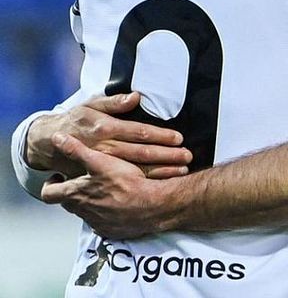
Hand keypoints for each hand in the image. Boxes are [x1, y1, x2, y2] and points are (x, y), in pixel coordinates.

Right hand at [26, 93, 190, 179]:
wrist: (48, 142)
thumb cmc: (76, 120)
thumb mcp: (91, 104)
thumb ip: (114, 102)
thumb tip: (135, 97)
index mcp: (106, 128)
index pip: (138, 132)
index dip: (160, 135)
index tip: (178, 138)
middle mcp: (105, 148)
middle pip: (141, 153)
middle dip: (166, 155)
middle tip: (187, 156)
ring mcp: (102, 165)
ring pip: (135, 170)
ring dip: (160, 171)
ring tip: (181, 170)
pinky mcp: (99, 176)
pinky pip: (125, 181)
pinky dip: (145, 182)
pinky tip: (162, 184)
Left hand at [41, 133, 174, 239]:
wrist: (155, 205)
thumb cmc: (127, 183)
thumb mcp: (100, 161)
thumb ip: (76, 150)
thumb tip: (57, 138)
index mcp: (76, 195)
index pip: (49, 193)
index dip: (51, 184)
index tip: (59, 177)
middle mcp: (83, 212)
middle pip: (68, 203)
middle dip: (74, 192)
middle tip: (83, 181)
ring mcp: (98, 223)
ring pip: (87, 213)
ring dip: (92, 203)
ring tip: (106, 190)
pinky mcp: (113, 230)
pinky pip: (104, 222)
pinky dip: (108, 214)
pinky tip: (120, 203)